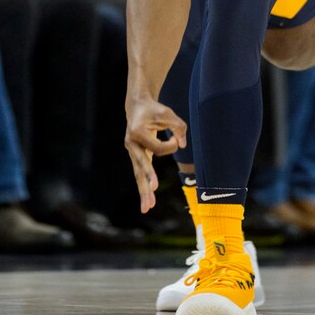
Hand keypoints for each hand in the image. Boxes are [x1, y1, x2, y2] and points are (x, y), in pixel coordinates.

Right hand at [125, 96, 186, 213]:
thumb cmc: (153, 109)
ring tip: (147, 208)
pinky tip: (148, 202)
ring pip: (138, 174)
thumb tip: (182, 144)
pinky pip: (140, 174)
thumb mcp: (168, 113)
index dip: (170, 145)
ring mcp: (132, 151)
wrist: (137, 106)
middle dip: (148, 177)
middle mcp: (131, 144)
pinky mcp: (137, 156)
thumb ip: (178, 127)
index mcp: (137, 132)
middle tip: (154, 188)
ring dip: (144, 191)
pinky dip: (144, 187)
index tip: (175, 138)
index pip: (158, 148)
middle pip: (141, 164)